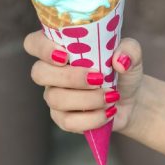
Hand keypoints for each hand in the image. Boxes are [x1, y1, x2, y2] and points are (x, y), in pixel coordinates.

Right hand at [23, 30, 143, 132]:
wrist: (132, 99)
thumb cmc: (123, 70)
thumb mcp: (131, 54)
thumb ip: (128, 49)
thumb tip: (119, 61)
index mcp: (59, 49)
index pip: (33, 43)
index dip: (42, 48)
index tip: (65, 55)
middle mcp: (50, 72)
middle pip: (39, 73)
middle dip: (69, 77)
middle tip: (98, 78)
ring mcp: (54, 96)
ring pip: (55, 98)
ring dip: (87, 99)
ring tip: (111, 97)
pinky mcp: (62, 118)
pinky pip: (67, 121)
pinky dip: (92, 118)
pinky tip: (108, 112)